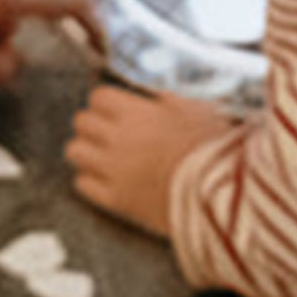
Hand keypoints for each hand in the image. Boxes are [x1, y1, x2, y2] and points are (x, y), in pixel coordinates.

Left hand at [64, 83, 240, 234]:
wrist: (221, 193)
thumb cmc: (216, 147)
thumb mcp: (198, 110)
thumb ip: (169, 100)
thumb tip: (154, 96)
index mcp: (137, 112)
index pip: (99, 97)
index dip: (108, 103)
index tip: (118, 110)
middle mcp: (117, 138)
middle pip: (81, 121)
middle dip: (93, 125)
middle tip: (108, 133)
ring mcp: (113, 171)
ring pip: (75, 151)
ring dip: (86, 150)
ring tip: (103, 156)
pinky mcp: (116, 200)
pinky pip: (83, 185)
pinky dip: (90, 180)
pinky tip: (106, 180)